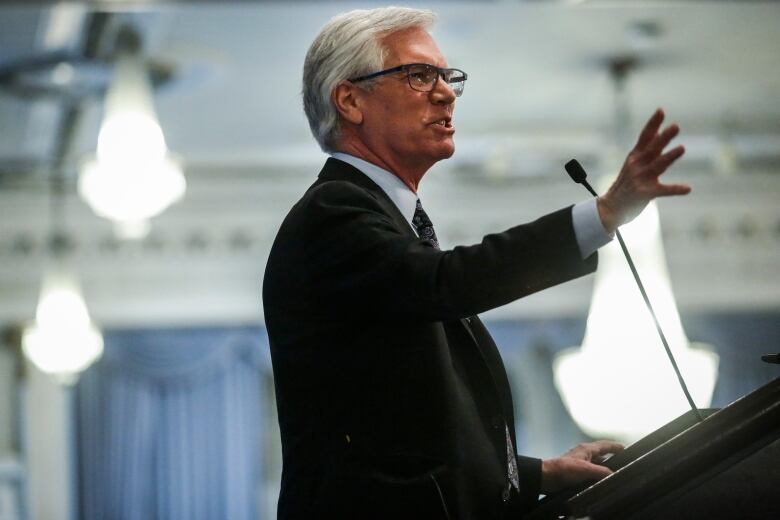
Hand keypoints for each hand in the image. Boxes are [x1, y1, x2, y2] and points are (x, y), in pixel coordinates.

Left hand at [540, 440, 623, 493]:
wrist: (547, 477)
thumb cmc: (564, 469)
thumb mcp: (586, 469)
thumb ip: (601, 471)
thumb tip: (614, 475)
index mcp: (587, 449)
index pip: (605, 445)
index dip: (616, 446)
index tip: (626, 448)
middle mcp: (584, 454)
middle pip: (602, 455)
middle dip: (613, 458)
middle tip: (624, 465)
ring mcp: (580, 463)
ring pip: (597, 464)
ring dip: (605, 469)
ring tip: (615, 476)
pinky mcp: (576, 472)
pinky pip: (591, 473)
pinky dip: (598, 476)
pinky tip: (601, 482)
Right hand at [598, 108, 689, 232]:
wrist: (610, 208)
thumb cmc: (626, 184)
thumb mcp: (633, 164)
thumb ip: (647, 149)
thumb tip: (659, 131)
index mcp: (635, 156)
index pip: (644, 137)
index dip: (653, 124)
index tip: (661, 111)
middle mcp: (636, 166)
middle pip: (652, 148)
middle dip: (664, 137)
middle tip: (676, 126)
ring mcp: (640, 179)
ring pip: (657, 165)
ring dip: (670, 157)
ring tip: (682, 148)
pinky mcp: (645, 194)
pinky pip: (663, 190)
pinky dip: (675, 189)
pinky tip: (687, 189)